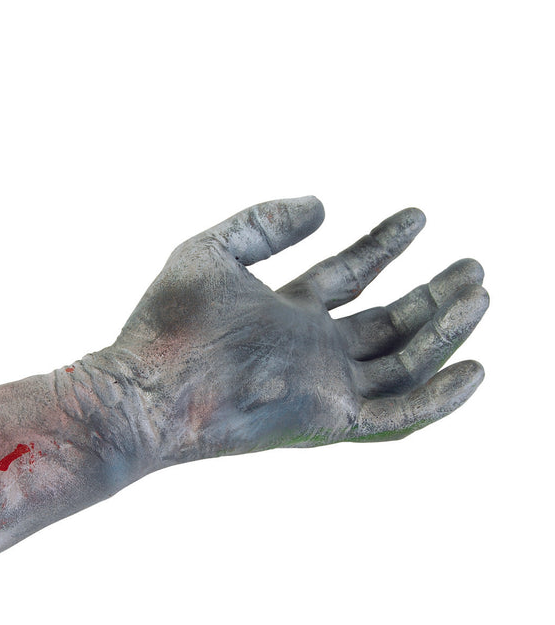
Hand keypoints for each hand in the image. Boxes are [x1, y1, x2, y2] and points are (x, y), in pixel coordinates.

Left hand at [114, 197, 487, 461]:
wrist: (146, 388)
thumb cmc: (166, 324)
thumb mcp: (212, 252)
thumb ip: (263, 224)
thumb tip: (322, 203)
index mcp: (285, 316)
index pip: (348, 277)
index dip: (384, 245)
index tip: (417, 216)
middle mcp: (311, 352)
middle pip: (387, 323)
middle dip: (430, 294)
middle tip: (471, 265)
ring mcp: (322, 387)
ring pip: (402, 364)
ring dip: (444, 333)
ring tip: (479, 294)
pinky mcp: (329, 420)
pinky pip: (397, 417)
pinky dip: (438, 399)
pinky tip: (476, 369)